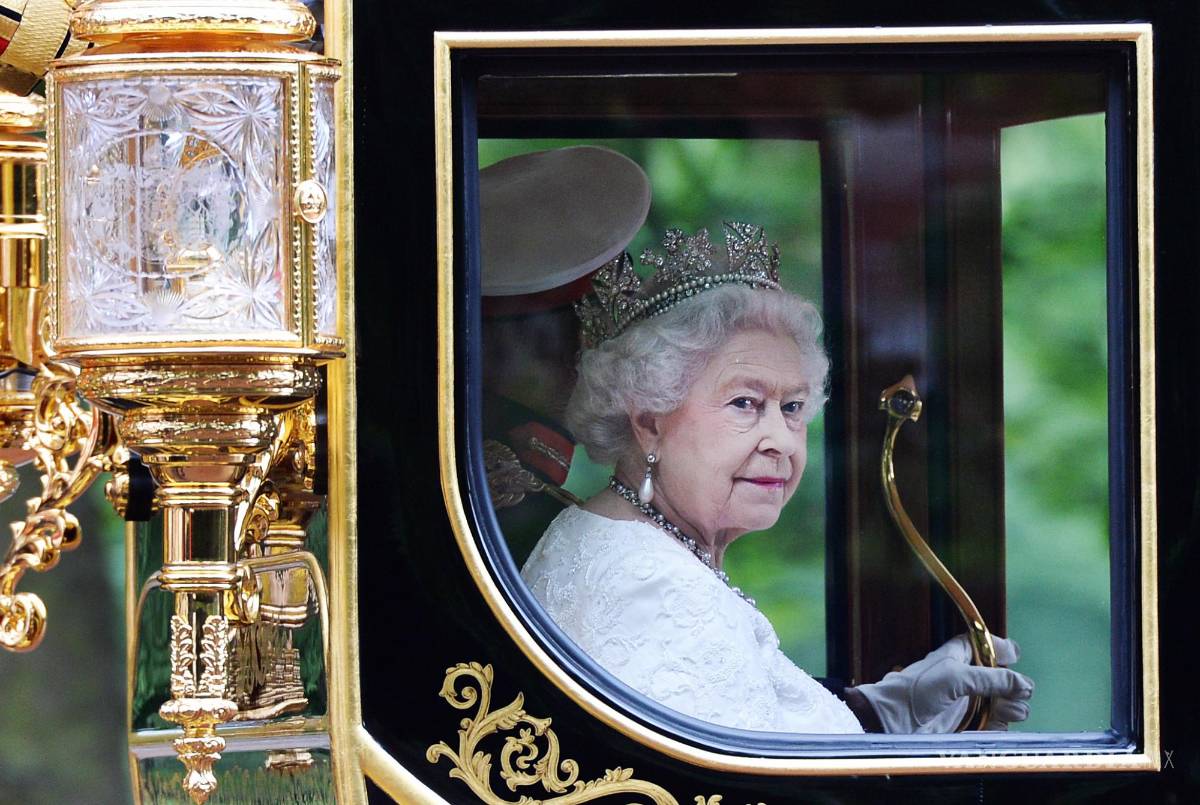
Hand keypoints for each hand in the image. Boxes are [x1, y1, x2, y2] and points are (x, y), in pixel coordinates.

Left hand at [852, 635, 1033, 732]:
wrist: (897, 720)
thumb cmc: (919, 689)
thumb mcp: (956, 677)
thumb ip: (991, 678)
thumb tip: (1024, 683)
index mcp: (958, 655)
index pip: (983, 644)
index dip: (999, 647)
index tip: (1015, 654)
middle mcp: (964, 676)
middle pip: (999, 676)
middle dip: (1012, 683)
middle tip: (1020, 691)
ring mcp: (967, 700)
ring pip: (1000, 700)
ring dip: (1011, 705)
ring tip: (1013, 710)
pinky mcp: (967, 722)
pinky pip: (993, 722)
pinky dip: (1001, 723)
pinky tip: (1002, 722)